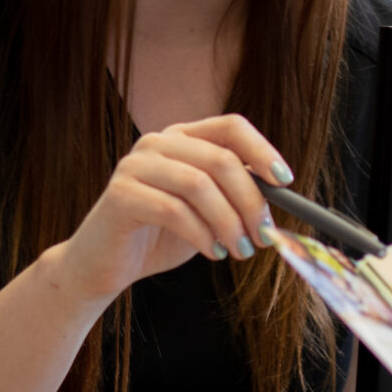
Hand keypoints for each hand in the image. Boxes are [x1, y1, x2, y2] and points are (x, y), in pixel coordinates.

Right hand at [49, 115, 291, 305]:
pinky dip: (203, 236)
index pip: (230, 126)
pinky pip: (174, 211)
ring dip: (229, 223)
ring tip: (240, 251)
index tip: (285, 181)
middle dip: (251, 201)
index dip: (262, 150)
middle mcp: (157, 143)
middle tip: (265, 236)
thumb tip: (279, 192)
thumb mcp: (206, 211)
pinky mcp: (121, 194)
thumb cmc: (160, 236)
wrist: (106, 265)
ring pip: (199, 185)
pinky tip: (212, 253)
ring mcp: (136, 166)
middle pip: (220, 159)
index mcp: (182, 138)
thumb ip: (233, 194)